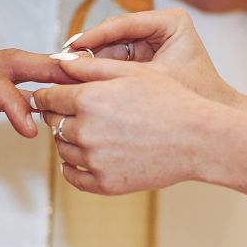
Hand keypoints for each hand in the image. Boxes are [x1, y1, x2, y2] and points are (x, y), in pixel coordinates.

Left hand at [33, 61, 217, 194]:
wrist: (198, 140)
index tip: (51, 97)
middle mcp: (86, 130)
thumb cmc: (170, 101)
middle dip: (59, 115)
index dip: (48, 95)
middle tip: (73, 112)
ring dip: (68, 140)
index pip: (48, 98)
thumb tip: (59, 63)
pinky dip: (73, 167)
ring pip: (62, 149)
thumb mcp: (132, 73)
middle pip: (53, 122)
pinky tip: (85, 157)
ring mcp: (95, 160)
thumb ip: (90, 66)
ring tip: (89, 132)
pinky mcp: (105, 183)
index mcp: (89, 99)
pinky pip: (73, 176)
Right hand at [65, 8, 237, 105]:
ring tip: (66, 76)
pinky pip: (116, 62)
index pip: (123, 24)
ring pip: (111, 49)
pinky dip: (100, 75)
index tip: (70, 48)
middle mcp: (160, 27)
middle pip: (114, 35)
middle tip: (61, 64)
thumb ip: (108, 71)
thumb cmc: (193, 101)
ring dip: (90, 64)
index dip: (93, 37)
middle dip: (88, 51)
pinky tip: (81, 85)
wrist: (216, 126)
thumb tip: (67, 62)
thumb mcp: (147, 83)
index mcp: (171, 21)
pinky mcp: (146, 59)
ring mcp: (152, 42)